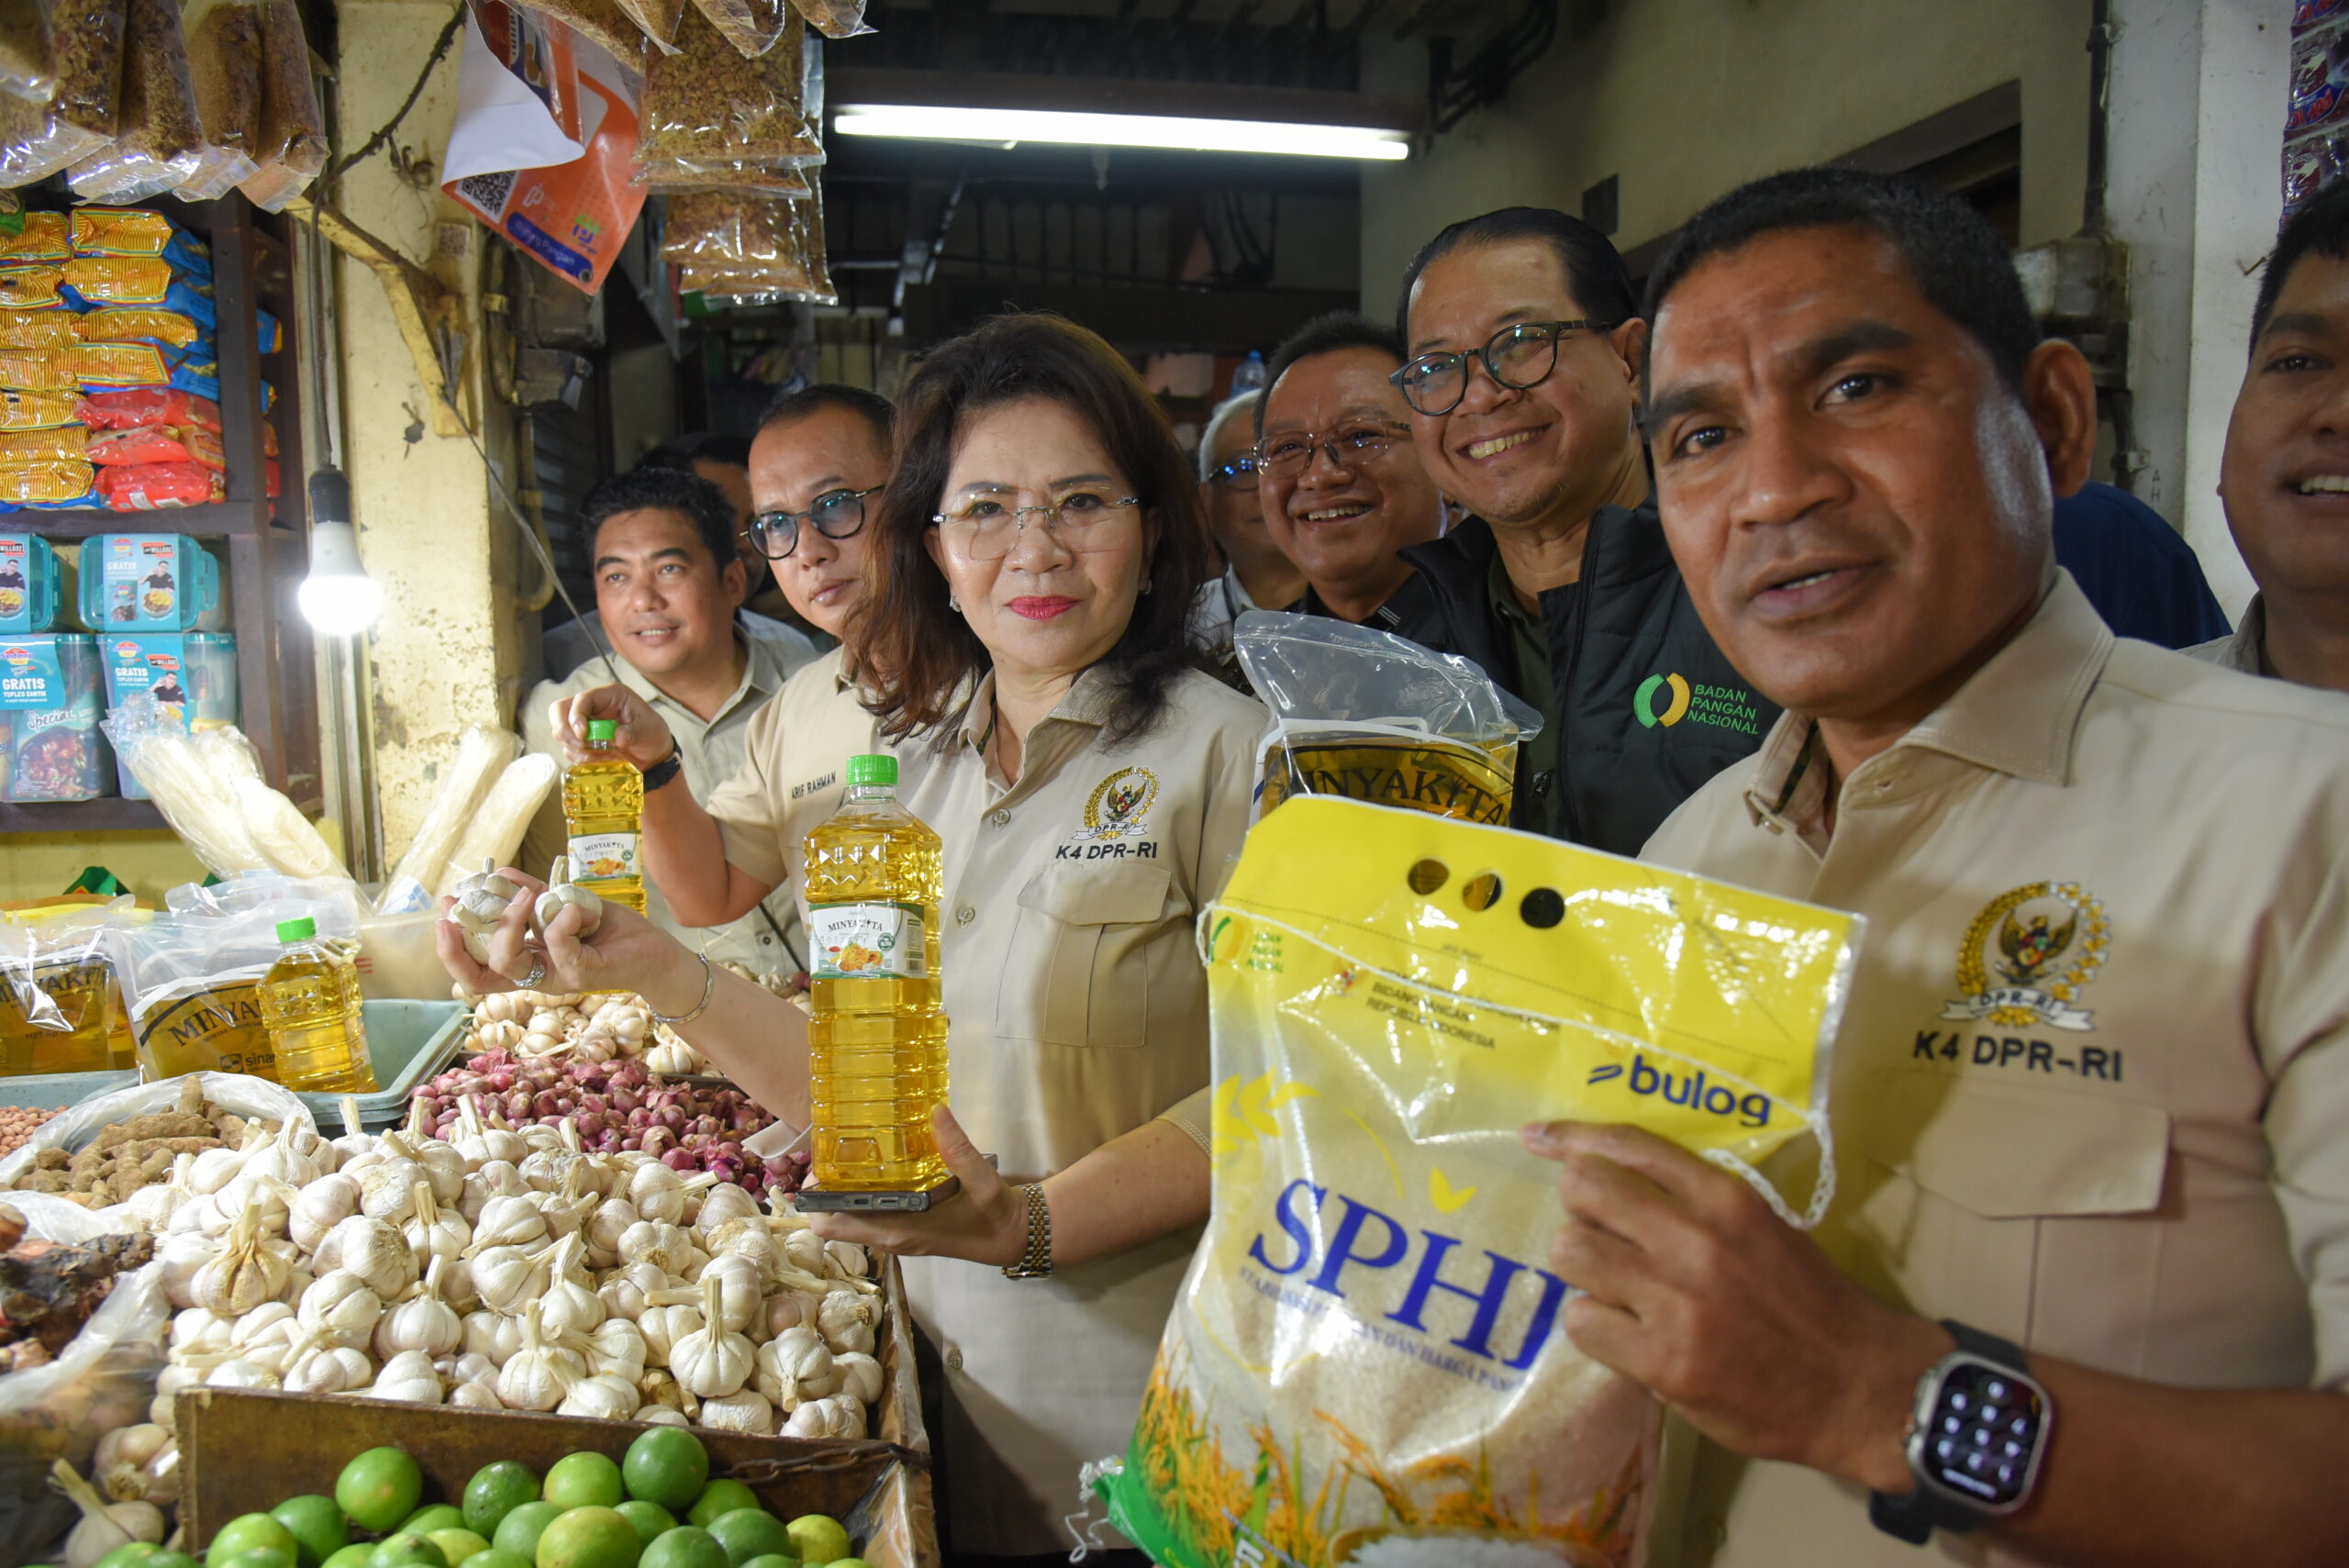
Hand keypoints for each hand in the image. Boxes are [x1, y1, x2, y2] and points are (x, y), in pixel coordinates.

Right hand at [435, 867, 701, 1010]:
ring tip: (527, 896)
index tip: (443, 914)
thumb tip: (500, 874)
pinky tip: (577, 907)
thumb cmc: (610, 932)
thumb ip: (534, 895)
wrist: (655, 951)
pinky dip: (562, 917)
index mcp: (528, 961)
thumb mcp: (565, 905)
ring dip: (509, 922)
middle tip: (456, 910)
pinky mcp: (583, 972)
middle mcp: (536, 975)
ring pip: (509, 962)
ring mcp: (557, 976)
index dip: (451, 948)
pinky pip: (557, 944)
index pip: (476, 970)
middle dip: (457, 947)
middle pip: (477, 978)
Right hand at [549, 684, 673, 769]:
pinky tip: (601, 760)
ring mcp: (584, 723)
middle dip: (563, 730)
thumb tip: (618, 738)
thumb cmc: (653, 734)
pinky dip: (581, 758)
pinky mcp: (582, 741)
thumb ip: (635, 732)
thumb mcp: (650, 730)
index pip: (582, 698)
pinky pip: (569, 749)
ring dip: (574, 747)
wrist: (653, 755)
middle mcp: (593, 706)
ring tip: (600, 755)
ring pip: (560, 731)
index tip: (583, 734)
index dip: (576, 715)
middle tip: (579, 746)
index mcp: (609, 695)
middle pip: (559, 709)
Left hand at [806, 1106, 1025, 1267]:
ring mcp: (897, 1236)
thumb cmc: (995, 1215)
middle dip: (824, 1191)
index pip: (833, 1227)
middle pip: (834, 1222)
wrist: (1012, 1237)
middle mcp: (891, 1238)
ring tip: (848, 1153)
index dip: (814, 1200)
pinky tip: (875, 1167)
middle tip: (831, 1150)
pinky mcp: (906, 1230)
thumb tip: (936, 1111)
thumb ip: (959, 1149)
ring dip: (841, 1193)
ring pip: (850, 1220)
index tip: (816, 1166)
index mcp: (898, 1230)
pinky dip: (861, 1196)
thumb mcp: (983, 1181)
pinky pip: (869, 1217)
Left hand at [1522, 1120, 1948, 1493]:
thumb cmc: (1806, 1303)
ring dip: (1581, 1272)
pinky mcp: (1665, 1361)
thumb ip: (1695, 1200)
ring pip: (1571, 1254)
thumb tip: (1614, 1177)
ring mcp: (1678, 1302)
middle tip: (1597, 1236)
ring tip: (1612, 1289)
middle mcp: (1698, 1240)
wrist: (1856, 1386)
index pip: (1629, 1146)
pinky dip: (1594, 1327)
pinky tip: (1624, 1336)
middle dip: (1577, 1209)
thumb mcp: (1762, 1227)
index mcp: (1725, 1199)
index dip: (1571, 1137)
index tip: (1536, 1137)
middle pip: (1585, 1191)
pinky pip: (1583, 1321)